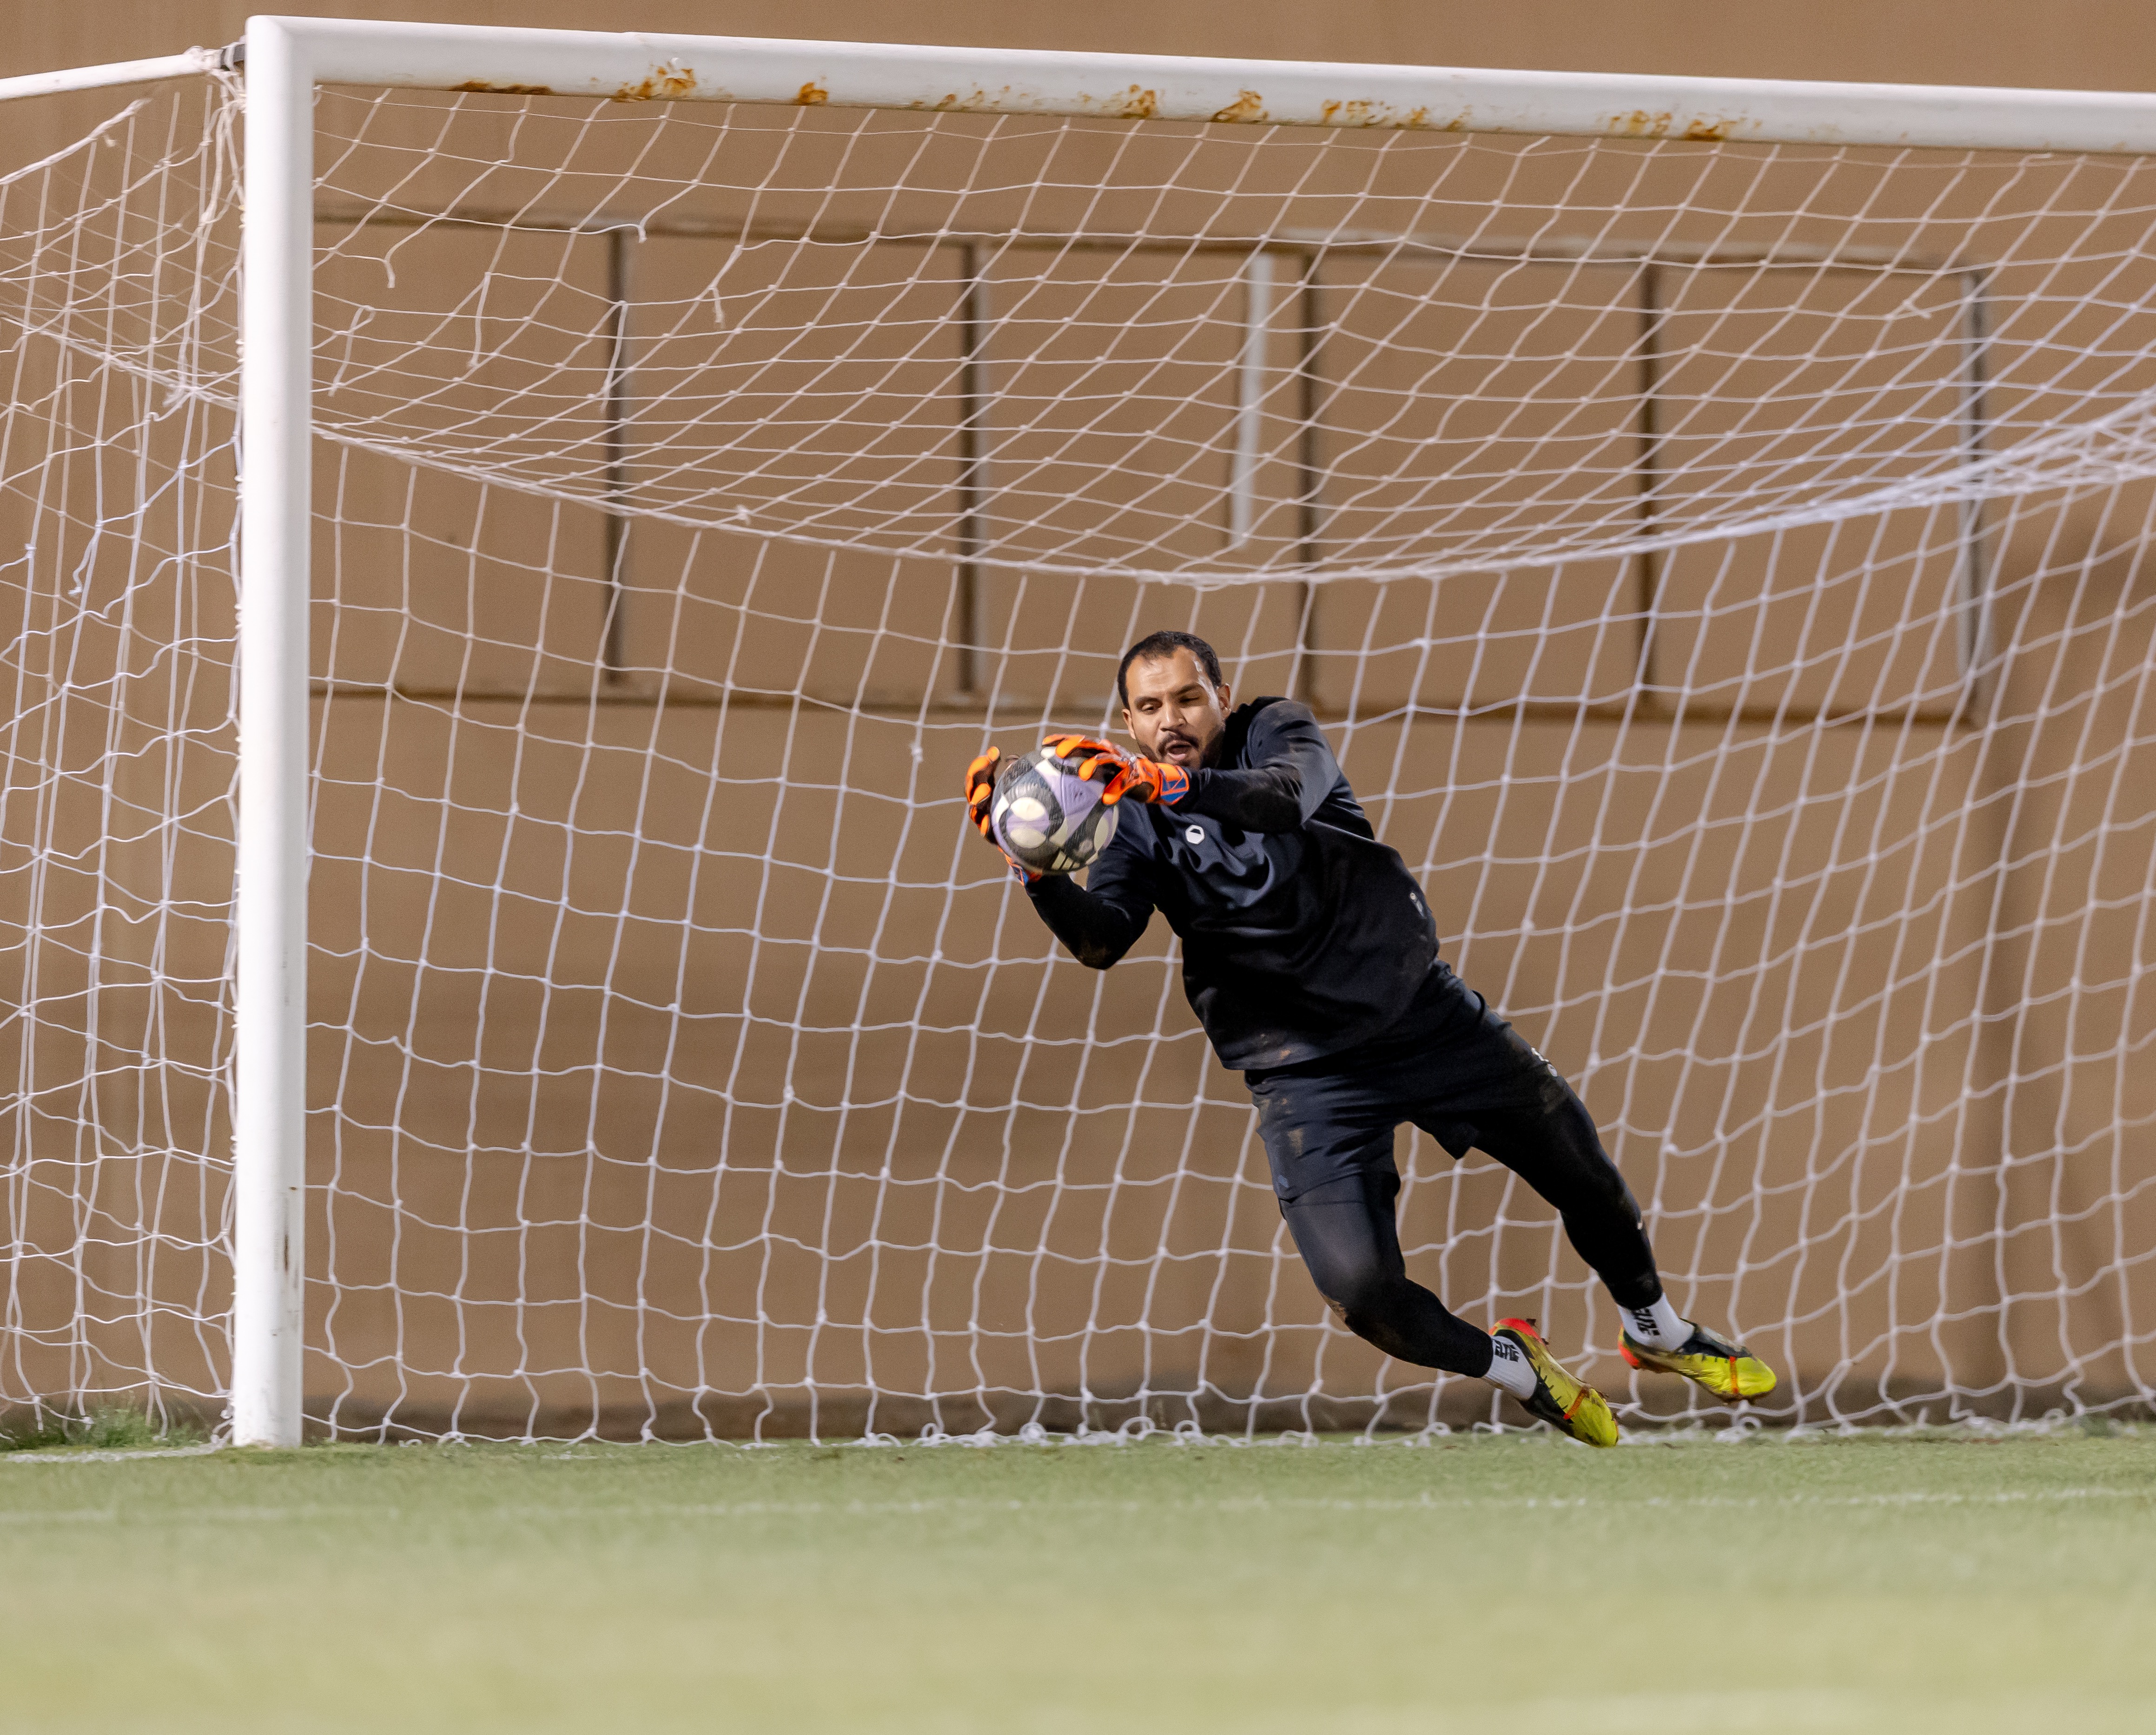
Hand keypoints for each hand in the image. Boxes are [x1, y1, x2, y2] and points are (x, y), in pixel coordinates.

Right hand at [962, 745, 1040, 883]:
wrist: (1047, 849)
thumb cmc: (1043, 815)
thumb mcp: (1039, 791)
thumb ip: (1033, 775)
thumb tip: (1039, 755)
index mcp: (995, 793)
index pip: (982, 775)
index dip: (983, 763)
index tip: (995, 752)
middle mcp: (989, 807)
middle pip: (972, 791)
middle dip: (974, 778)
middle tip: (985, 765)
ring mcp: (990, 824)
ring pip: (975, 812)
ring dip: (976, 800)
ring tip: (985, 790)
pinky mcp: (996, 840)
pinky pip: (987, 833)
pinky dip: (986, 826)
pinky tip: (990, 820)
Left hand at [1042, 734, 1189, 806]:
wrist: (1152, 781)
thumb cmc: (1120, 778)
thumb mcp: (1101, 775)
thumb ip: (1084, 774)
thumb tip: (1058, 783)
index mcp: (1101, 750)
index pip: (1079, 741)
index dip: (1063, 740)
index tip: (1045, 743)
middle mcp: (1111, 752)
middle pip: (1090, 744)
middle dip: (1074, 746)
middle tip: (1059, 754)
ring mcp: (1124, 762)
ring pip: (1107, 759)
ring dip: (1094, 764)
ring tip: (1083, 774)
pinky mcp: (1135, 775)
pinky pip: (1125, 782)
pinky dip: (1116, 789)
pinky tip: (1107, 799)